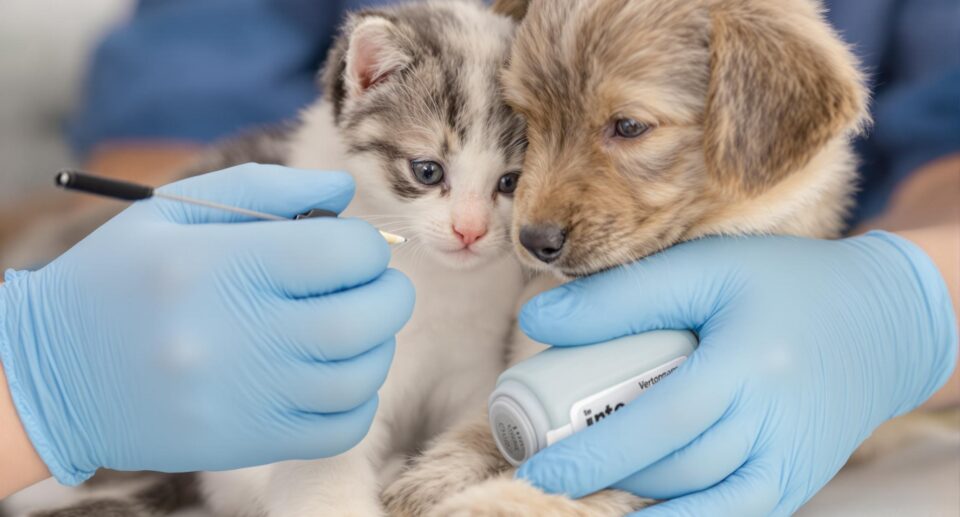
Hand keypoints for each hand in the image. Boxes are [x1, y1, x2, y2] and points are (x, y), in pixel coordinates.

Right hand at [0, 164, 413, 484]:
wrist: (52, 375)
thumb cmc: (120, 278)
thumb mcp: (174, 210)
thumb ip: (267, 189)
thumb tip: (342, 193)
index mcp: (220, 266)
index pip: (341, 254)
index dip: (365, 246)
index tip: (353, 248)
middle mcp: (234, 335)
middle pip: (361, 319)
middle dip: (389, 295)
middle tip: (375, 286)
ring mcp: (242, 397)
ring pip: (358, 377)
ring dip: (377, 346)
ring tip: (354, 327)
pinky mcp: (245, 442)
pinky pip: (339, 428)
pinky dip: (358, 399)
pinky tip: (335, 374)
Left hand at [515, 233, 956, 515]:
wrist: (883, 321)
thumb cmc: (784, 286)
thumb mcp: (706, 269)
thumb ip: (621, 297)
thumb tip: (537, 322)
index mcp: (749, 365)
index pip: (660, 425)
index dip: (596, 455)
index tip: (539, 472)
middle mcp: (774, 426)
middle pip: (675, 471)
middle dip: (605, 480)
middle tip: (548, 476)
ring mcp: (791, 466)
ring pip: (700, 504)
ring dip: (637, 504)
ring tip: (584, 493)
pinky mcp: (796, 484)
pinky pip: (734, 516)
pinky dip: (683, 516)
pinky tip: (639, 508)